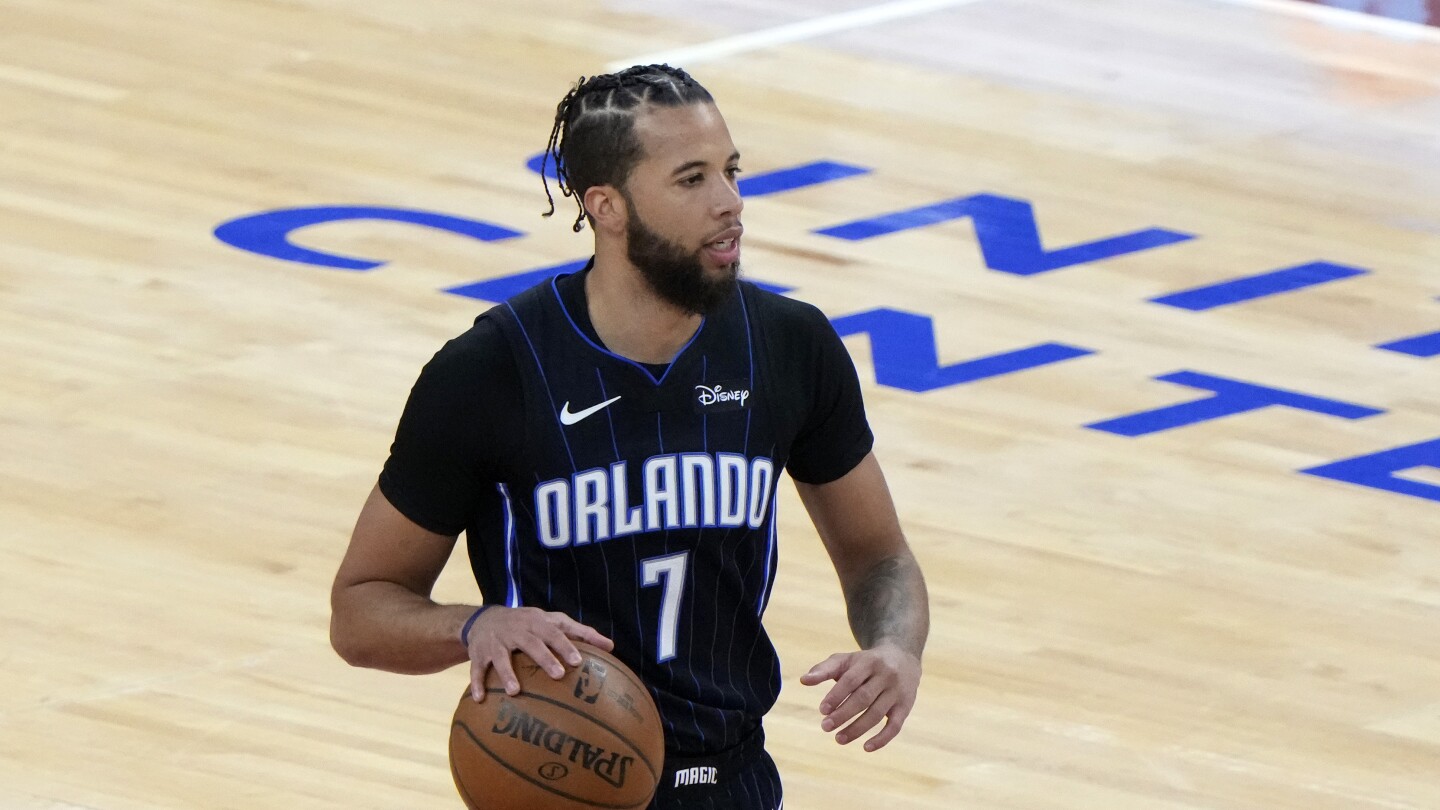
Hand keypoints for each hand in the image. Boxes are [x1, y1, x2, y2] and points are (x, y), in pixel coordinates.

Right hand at [464, 606, 612, 702]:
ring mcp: (496, 642)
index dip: (566, 646)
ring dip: (507, 674)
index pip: (554, 632)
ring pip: (501, 657)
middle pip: (531, 643)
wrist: (484, 619)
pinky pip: (477, 669)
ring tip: (515, 692)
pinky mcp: (479, 654)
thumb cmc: (529, 624)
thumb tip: (611, 646)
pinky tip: (481, 700)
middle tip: (558, 675)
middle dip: (544, 658)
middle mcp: (516, 630)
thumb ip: (580, 633)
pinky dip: (478, 683)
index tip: (578, 661)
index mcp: (537, 623)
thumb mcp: (552, 622)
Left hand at [799, 643, 920, 751]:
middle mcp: (885, 676)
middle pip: (863, 698)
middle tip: (825, 727)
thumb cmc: (865, 662)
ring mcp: (897, 692)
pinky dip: (882, 739)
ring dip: (857, 729)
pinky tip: (866, 748)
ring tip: (839, 739)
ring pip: (877, 713)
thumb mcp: (846, 660)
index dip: (836, 696)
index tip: (822, 710)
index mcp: (868, 662)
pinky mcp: (905, 706)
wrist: (902, 657)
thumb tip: (803, 680)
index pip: (850, 680)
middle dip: (843, 714)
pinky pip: (895, 726)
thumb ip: (824, 669)